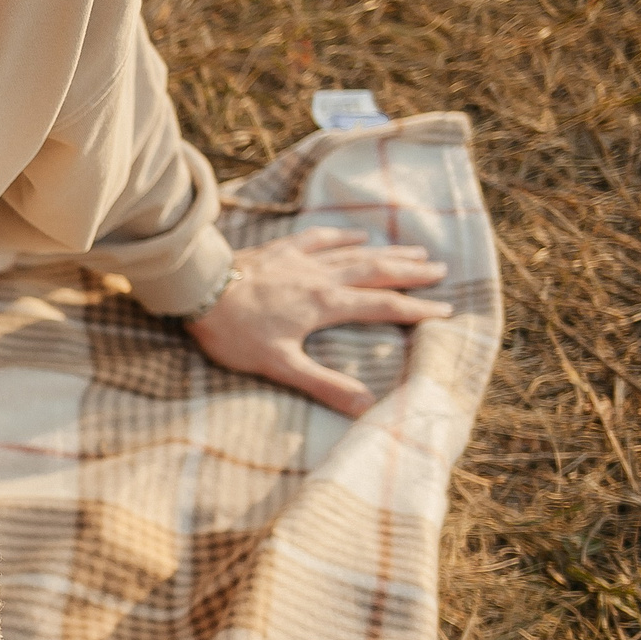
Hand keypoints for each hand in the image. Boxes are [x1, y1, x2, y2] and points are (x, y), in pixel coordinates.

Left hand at [183, 228, 453, 415]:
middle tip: (442, 270)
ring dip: (387, 252)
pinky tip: (356, 233)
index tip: (445, 311)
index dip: (416, 309)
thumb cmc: (233, 330)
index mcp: (326, 305)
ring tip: (415, 250)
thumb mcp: (278, 365)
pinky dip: (342, 236)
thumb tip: (365, 406)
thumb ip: (323, 384)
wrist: (195, 289)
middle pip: (376, 271)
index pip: (383, 306)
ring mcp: (301, 259)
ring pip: (354, 253)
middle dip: (410, 272)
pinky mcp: (279, 249)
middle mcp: (321, 277)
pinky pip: (319, 238)